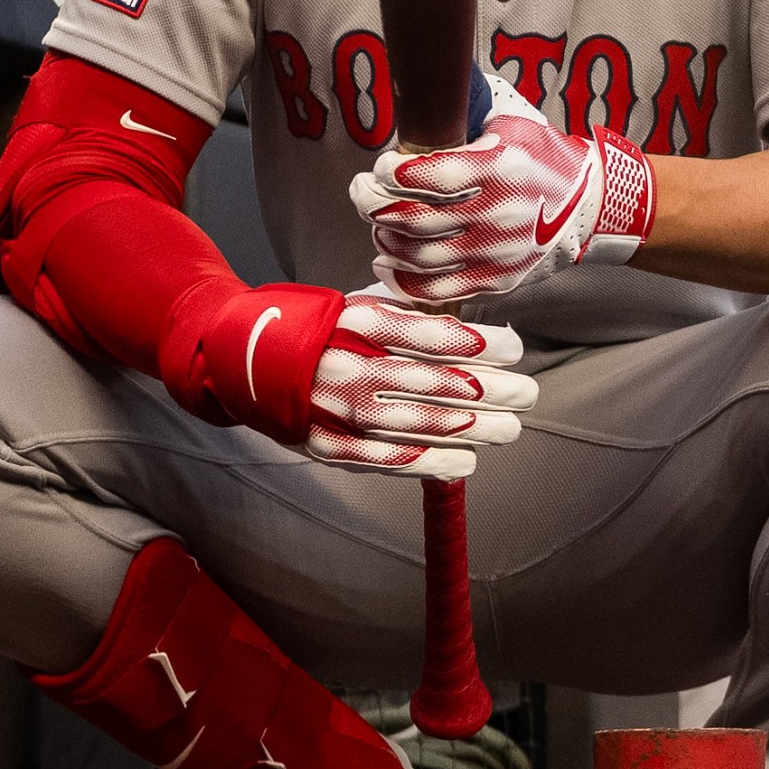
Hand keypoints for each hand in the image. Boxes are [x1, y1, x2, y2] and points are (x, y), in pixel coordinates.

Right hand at [302, 291, 536, 477]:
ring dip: (472, 430)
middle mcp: (348, 365)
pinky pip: (387, 458)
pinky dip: (431, 462)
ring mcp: (336, 409)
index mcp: (357, 322)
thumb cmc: (321, 330)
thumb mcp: (359, 306)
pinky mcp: (327, 444)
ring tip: (510, 429)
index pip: (430, 335)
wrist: (241, 357)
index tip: (515, 349)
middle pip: (432, 382)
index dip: (479, 345)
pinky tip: (467, 461)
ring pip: (417, 424)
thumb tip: (477, 335)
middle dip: (490, 391)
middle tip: (527, 395)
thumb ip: (411, 319)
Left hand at [348, 73, 655, 303]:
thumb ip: (466, 115)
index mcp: (501, 167)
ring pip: (419, 255)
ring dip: (385, 240)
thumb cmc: (544, 159)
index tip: (380, 168)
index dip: (391, 174)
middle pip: (415, 219)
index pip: (431, 175)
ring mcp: (499, 252)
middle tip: (362, 194)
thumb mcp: (512, 123)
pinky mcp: (499, 280)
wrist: (591, 205)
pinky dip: (403, 278)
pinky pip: (438, 288)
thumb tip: (417, 99)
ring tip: (377, 226)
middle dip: (373, 206)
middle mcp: (500, 213)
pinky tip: (387, 262)